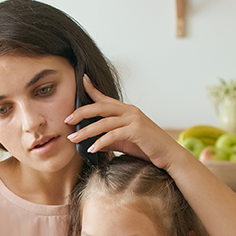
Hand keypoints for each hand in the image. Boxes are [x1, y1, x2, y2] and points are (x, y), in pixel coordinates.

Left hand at [65, 76, 183, 171]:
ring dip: (86, 131)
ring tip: (73, 139)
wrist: (168, 155)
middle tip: (66, 120)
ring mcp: (134, 119)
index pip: (106, 98)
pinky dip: (100, 142)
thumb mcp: (124, 142)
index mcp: (126, 111)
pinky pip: (113, 135)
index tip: (81, 80)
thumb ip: (109, 140)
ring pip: (103, 122)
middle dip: (81, 112)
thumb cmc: (147, 148)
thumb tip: (92, 144)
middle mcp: (130, 111)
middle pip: (100, 107)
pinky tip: (91, 149)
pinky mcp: (136, 130)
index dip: (92, 89)